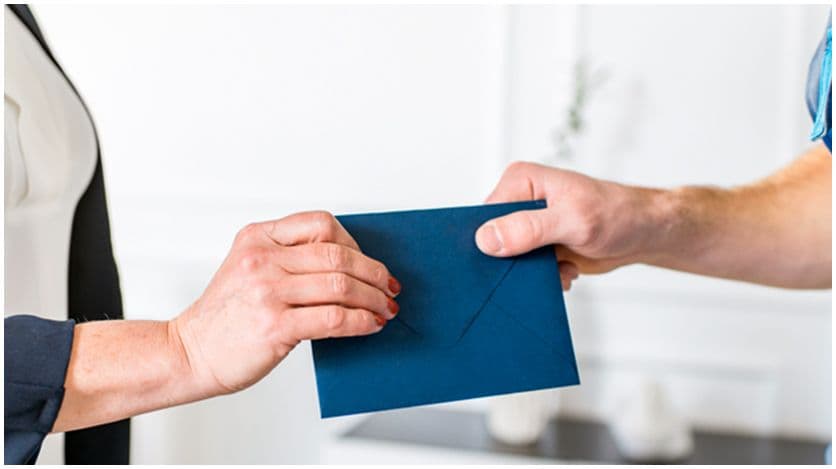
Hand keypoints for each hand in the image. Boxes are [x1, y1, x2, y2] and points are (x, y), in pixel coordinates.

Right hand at [171, 211, 400, 397]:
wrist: (191, 352)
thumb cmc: (225, 317)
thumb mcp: (248, 268)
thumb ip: (289, 258)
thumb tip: (350, 266)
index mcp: (257, 238)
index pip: (321, 224)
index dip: (354, 243)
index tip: (368, 262)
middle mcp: (262, 259)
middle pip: (337, 255)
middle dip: (373, 273)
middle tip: (389, 287)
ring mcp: (268, 292)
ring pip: (341, 285)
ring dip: (373, 299)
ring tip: (385, 308)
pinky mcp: (275, 326)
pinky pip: (334, 317)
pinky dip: (361, 321)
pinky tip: (369, 324)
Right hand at [475, 162, 667, 289]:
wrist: (643, 233)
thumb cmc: (618, 215)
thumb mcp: (572, 221)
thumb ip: (529, 228)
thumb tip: (487, 239)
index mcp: (520, 181)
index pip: (484, 216)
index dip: (492, 241)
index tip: (512, 258)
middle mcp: (520, 200)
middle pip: (494, 240)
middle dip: (515, 261)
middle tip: (541, 266)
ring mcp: (529, 224)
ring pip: (509, 259)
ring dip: (534, 273)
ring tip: (560, 267)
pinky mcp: (539, 244)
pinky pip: (525, 269)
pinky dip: (545, 277)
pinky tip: (566, 270)